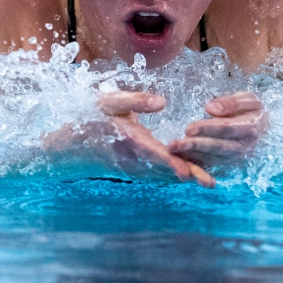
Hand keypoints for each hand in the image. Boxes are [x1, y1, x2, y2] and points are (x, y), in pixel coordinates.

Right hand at [75, 91, 215, 187]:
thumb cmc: (92, 119)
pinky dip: (176, 177)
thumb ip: (135, 100)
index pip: (153, 153)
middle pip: (164, 169)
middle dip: (187, 175)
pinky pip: (159, 176)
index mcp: (128, 140)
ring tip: (210, 182)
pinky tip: (194, 177)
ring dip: (186, 178)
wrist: (72, 148)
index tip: (187, 171)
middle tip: (210, 182)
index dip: (170, 162)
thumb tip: (162, 102)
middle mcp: (134, 160)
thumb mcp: (109, 102)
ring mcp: (135, 169)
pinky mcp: (138, 172)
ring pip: (164, 175)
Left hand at [168, 91, 266, 167]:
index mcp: (251, 128)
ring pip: (213, 159)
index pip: (227, 128)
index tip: (188, 128)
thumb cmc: (253, 111)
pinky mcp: (229, 166)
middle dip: (196, 146)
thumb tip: (210, 109)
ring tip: (174, 151)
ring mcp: (236, 159)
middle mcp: (244, 147)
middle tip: (176, 144)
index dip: (208, 129)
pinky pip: (211, 167)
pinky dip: (196, 165)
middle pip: (218, 147)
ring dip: (193, 157)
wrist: (267, 133)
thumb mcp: (249, 100)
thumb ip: (232, 102)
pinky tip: (180, 160)